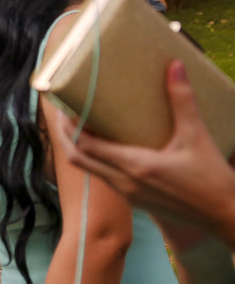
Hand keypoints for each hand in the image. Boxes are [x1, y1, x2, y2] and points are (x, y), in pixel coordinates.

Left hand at [55, 61, 234, 242]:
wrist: (225, 217)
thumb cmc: (212, 179)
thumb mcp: (197, 137)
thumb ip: (183, 101)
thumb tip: (175, 66)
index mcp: (135, 166)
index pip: (85, 146)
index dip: (69, 127)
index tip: (64, 107)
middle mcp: (124, 183)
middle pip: (77, 158)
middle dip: (65, 136)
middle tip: (63, 114)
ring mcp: (128, 195)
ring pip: (89, 170)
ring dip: (80, 148)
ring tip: (80, 125)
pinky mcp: (135, 201)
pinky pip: (104, 177)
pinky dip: (96, 160)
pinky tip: (105, 146)